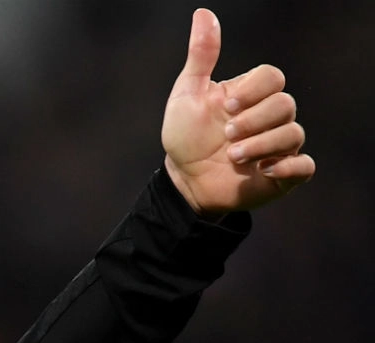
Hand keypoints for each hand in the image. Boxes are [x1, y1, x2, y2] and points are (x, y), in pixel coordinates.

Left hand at [161, 8, 314, 216]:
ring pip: (293, 133)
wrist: (183, 180)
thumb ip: (201, 56)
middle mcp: (269, 117)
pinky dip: (288, 167)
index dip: (254, 90)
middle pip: (285, 104)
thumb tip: (203, 14)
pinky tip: (263, 170)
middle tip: (227, 134)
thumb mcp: (188, 94)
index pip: (273, 77)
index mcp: (251, 95)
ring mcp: (278, 145)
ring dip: (261, 145)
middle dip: (254, 120)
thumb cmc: (186, 136)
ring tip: (231, 156)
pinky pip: (305, 166)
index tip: (226, 106)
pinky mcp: (283, 174)